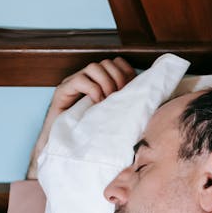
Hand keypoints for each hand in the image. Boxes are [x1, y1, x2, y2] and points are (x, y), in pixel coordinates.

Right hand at [27, 57, 135, 178]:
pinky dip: (93, 90)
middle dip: (119, 79)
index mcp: (102, 82)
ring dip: (106, 83)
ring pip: (94, 67)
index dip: (127, 73)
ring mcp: (74, 83)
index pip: (117, 63)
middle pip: (108, 63)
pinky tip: (97, 104)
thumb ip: (129, 104)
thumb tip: (149, 97)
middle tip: (120, 98)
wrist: (69, 149)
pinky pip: (81, 79)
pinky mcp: (62, 91)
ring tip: (108, 102)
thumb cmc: (97, 135)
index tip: (131, 91)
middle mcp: (88, 79)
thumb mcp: (118, 117)